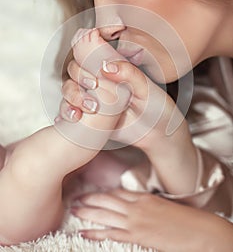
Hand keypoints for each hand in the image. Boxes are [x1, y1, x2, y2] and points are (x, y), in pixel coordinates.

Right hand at [60, 56, 182, 148]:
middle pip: (75, 68)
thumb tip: (106, 66)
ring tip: (85, 109)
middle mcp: (99, 79)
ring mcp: (91, 96)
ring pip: (69, 88)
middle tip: (93, 86)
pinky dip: (65, 112)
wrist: (156, 134)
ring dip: (71, 95)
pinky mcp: (87, 114)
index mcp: (112, 66)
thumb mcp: (146, 88)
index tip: (85, 48)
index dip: (83, 45)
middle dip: (78, 75)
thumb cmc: (156, 106)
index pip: (91, 49)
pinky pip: (69, 110)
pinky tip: (71, 117)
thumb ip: (129, 74)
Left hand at [72, 189, 232, 251]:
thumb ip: (147, 205)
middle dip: (89, 199)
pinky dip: (96, 232)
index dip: (101, 192)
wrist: (198, 230)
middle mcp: (137, 206)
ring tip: (74, 210)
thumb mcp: (163, 206)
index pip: (117, 192)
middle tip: (74, 199)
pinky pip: (111, 233)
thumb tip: (136, 206)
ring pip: (105, 214)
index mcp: (144, 197)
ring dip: (88, 212)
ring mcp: (136, 220)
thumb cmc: (184, 219)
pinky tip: (85, 231)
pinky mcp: (137, 235)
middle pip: (107, 200)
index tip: (90, 192)